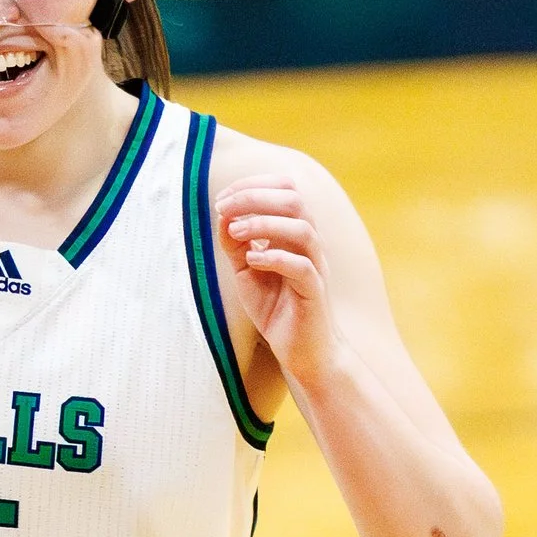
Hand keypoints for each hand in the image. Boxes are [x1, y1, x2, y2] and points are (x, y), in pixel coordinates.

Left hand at [214, 178, 339, 388]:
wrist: (302, 350)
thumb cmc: (276, 308)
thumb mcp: (247, 272)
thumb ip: (236, 244)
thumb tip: (222, 215)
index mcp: (294, 234)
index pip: (286, 190)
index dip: (253, 186)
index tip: (221, 199)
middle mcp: (309, 245)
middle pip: (295, 200)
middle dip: (255, 197)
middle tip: (223, 208)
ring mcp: (315, 267)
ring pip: (303, 229)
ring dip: (264, 224)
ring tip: (235, 233)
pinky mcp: (315, 293)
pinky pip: (303, 267)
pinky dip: (276, 258)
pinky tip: (252, 262)